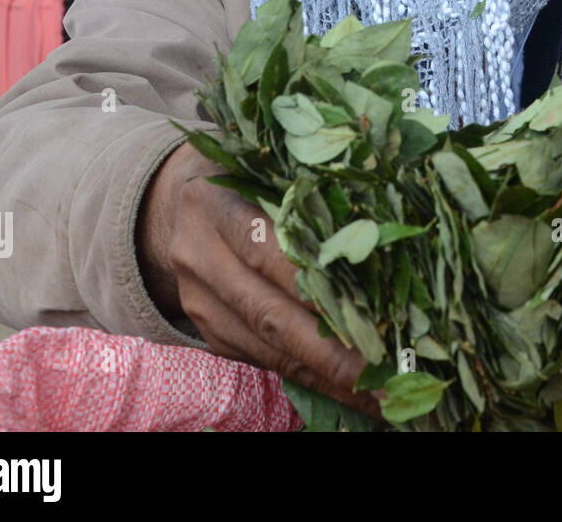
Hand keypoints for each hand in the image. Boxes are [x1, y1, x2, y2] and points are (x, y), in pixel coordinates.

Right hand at [136, 141, 381, 417]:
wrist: (177, 202)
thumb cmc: (247, 174)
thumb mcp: (268, 163)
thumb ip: (312, 179)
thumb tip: (384, 200)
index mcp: (217, 205)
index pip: (269, 252)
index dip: (317, 288)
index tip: (369, 315)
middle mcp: (199, 256)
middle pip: (269, 314)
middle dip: (330, 354)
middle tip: (384, 377)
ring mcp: (199, 300)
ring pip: (266, 347)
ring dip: (325, 378)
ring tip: (378, 397)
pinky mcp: (210, 330)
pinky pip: (261, 359)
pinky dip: (307, 378)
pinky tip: (348, 390)